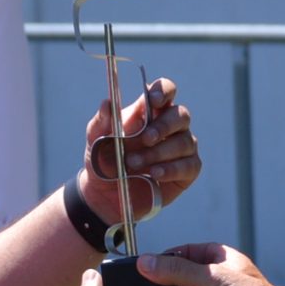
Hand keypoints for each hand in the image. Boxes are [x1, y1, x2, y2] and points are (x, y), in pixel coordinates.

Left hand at [76, 78, 200, 229]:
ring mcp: (182, 148)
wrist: (105, 195)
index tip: (153, 101)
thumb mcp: (96, 140)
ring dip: (159, 153)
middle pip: (181, 115)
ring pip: (184, 142)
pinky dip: (170, 169)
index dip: (163, 92)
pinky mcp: (187, 170)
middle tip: (146, 139)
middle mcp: (171, 126)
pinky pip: (188, 165)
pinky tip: (154, 173)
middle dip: (164, 126)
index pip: (166, 90)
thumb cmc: (104, 160)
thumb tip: (107, 102)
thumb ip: (102, 121)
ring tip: (135, 164)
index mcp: (150, 112)